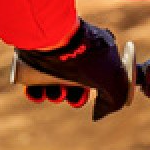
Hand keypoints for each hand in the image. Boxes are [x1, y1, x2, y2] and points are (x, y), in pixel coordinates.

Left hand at [11, 19, 133, 118]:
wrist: (53, 37)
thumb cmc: (84, 56)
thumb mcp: (111, 80)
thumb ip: (115, 99)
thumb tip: (101, 112)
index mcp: (96, 52)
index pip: (98, 76)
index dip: (95, 91)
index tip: (92, 99)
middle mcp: (76, 51)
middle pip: (74, 81)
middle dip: (73, 95)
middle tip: (71, 97)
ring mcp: (54, 52)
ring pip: (54, 81)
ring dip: (55, 95)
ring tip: (56, 95)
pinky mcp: (34, 56)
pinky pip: (34, 79)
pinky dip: (36, 92)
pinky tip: (38, 96)